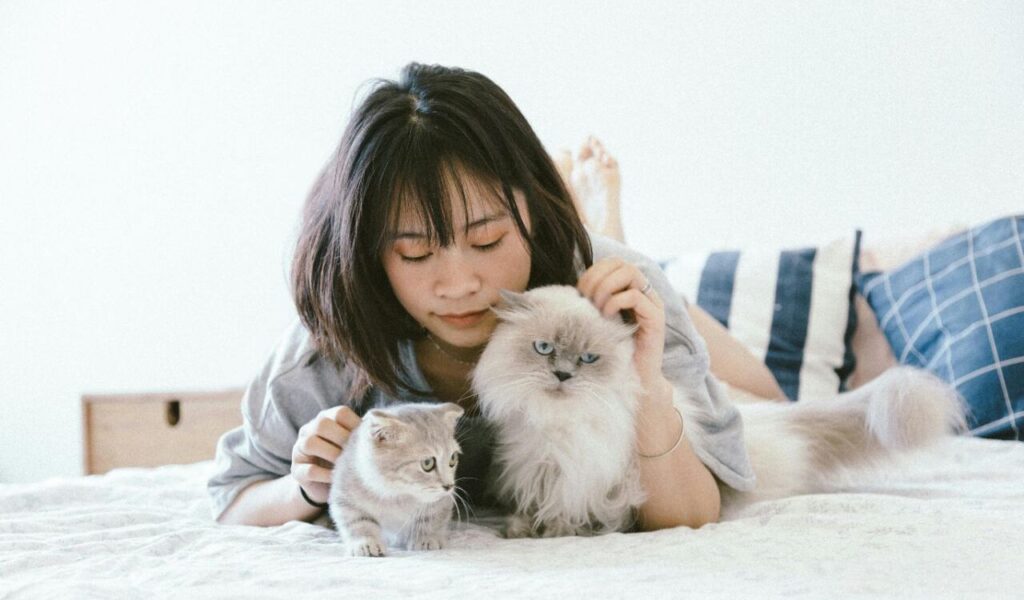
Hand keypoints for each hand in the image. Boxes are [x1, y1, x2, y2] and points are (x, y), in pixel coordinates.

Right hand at [290, 405, 361, 503]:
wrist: (324, 485)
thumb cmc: (344, 459)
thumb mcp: (352, 445)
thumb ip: (361, 436)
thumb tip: (381, 433)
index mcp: (326, 419)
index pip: (340, 413)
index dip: (355, 425)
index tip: (366, 440)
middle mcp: (309, 430)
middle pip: (322, 423)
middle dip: (342, 438)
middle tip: (355, 453)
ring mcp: (299, 449)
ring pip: (310, 443)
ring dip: (332, 454)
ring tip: (345, 465)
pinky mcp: (296, 470)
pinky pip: (308, 469)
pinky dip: (325, 474)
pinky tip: (336, 478)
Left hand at [576, 258, 667, 393]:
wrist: (634, 379)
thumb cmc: (613, 351)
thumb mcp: (599, 320)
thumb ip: (592, 302)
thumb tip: (572, 289)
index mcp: (632, 289)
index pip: (613, 262)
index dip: (594, 271)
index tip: (580, 292)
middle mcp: (645, 293)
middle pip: (622, 264)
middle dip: (598, 278)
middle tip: (586, 300)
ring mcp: (652, 304)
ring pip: (630, 273)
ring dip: (606, 287)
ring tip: (597, 307)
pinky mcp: (656, 318)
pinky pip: (635, 296)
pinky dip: (616, 302)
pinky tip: (606, 317)